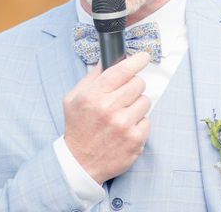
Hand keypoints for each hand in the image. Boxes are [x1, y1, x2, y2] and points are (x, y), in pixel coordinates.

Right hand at [63, 52, 150, 183]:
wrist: (80, 163)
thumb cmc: (78, 127)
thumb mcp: (73, 98)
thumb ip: (92, 77)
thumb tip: (109, 59)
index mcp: (93, 96)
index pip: (122, 70)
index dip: (137, 61)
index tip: (144, 57)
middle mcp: (109, 109)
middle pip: (138, 83)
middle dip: (133, 86)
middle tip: (124, 95)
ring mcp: (124, 125)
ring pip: (145, 100)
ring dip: (137, 105)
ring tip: (123, 114)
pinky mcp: (135, 139)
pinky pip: (147, 120)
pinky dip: (139, 123)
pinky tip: (126, 128)